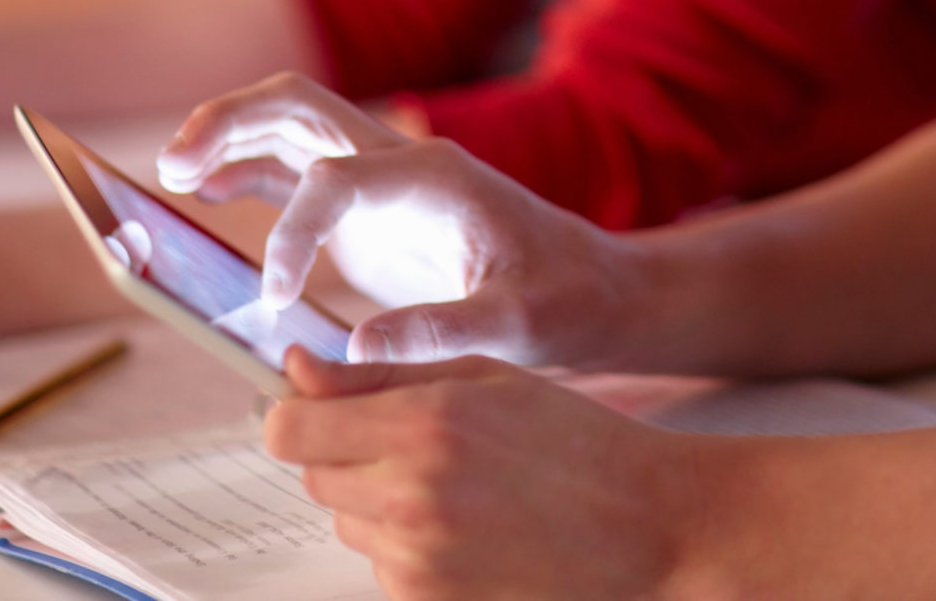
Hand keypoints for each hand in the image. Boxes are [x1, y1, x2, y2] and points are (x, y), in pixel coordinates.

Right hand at [157, 73, 637, 365]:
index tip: (275, 297)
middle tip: (172, 162)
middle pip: (300, 106)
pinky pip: (293, 173)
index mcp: (435, 178)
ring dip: (227, 138)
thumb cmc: (564, 301)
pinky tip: (201, 192)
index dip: (293, 232)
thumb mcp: (521, 326)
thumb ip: (446, 331)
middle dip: (233, 122)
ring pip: (290, 127)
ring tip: (168, 173)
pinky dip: (243, 174)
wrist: (593, 289)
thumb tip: (359, 348)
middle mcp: (400, 162)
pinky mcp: (367, 209)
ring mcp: (380, 179)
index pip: (336, 177)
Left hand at [269, 350, 695, 600]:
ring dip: (380, 502)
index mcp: (421, 425)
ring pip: (348, 523)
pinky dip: (409, 545)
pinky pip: (382, 565)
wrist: (647, 524)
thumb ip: (379, 374)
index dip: (297, 414)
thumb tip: (294, 369)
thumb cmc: (574, 440)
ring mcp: (417, 560)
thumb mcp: (483, 376)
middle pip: (314, 478)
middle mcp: (408, 496)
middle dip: (348, 455)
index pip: (289, 430)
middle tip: (420, 441)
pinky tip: (472, 527)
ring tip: (461, 486)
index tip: (321, 408)